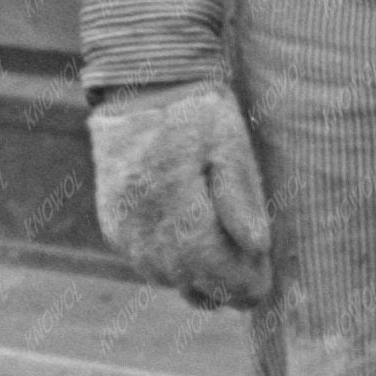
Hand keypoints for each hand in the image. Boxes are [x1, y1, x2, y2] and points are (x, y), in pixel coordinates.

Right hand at [88, 85, 272, 306]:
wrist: (141, 84)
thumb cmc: (196, 111)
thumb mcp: (230, 143)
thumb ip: (242, 196)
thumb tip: (257, 246)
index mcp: (177, 205)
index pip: (214, 266)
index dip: (241, 285)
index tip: (264, 291)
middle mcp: (143, 223)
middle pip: (186, 277)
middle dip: (221, 288)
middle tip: (250, 290)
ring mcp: (122, 224)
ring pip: (161, 274)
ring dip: (193, 282)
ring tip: (223, 278)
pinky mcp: (111, 218)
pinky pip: (139, 259)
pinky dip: (166, 267)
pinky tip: (188, 260)